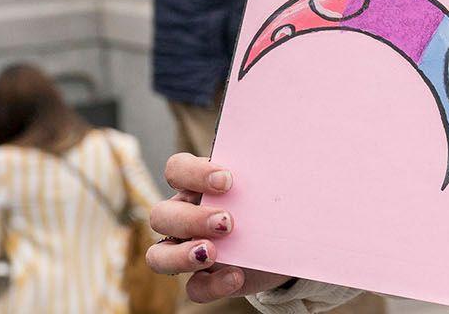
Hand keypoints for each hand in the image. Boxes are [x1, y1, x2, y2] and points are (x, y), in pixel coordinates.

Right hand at [146, 153, 290, 301]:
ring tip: (212, 253)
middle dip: (191, 218)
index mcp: (197, 184)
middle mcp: (185, 215)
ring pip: (159, 256)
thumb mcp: (271, 185)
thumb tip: (290, 159)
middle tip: (227, 222)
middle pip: (161, 215)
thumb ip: (267, 174)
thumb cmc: (272, 201)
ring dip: (182, 255)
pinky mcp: (205, 279)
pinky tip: (236, 276)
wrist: (289, 240)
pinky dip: (212, 285)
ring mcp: (189, 250)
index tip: (227, 181)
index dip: (193, 173)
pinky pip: (194, 288)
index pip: (177, 169)